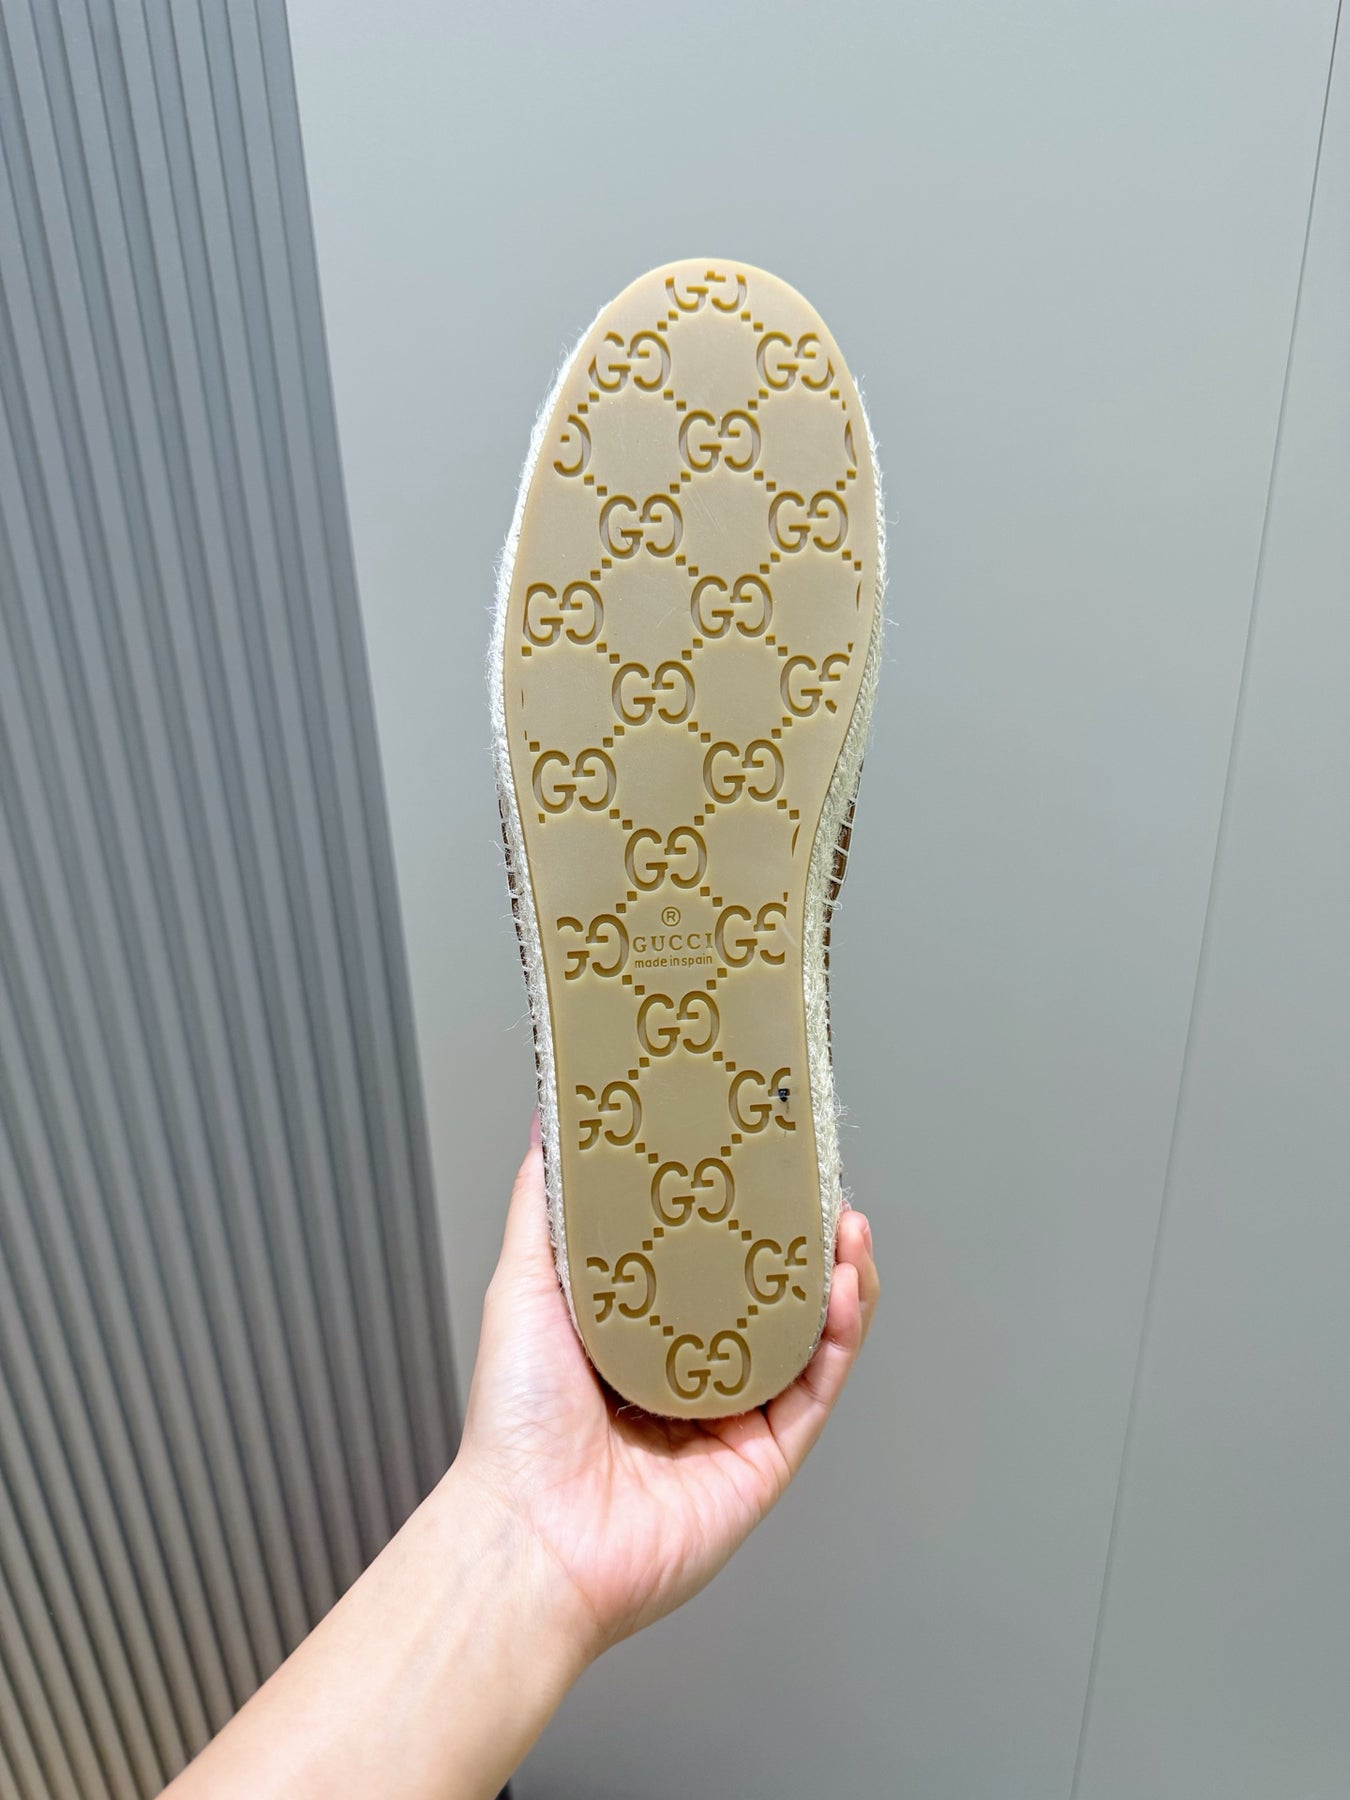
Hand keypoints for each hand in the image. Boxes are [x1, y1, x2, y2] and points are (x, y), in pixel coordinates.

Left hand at [455, 1113, 879, 1657]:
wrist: (534, 1533)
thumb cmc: (517, 1422)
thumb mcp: (524, 1284)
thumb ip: (545, 1204)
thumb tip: (552, 1121)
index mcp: (639, 1334)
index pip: (708, 1259)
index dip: (743, 1211)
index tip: (765, 1159)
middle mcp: (691, 1372)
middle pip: (768, 1294)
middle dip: (803, 1238)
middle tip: (820, 1186)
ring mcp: (732, 1417)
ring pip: (806, 1336)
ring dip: (837, 1277)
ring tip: (846, 1225)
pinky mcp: (765, 1458)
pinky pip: (815, 1388)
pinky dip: (839, 1335)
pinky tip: (845, 1286)